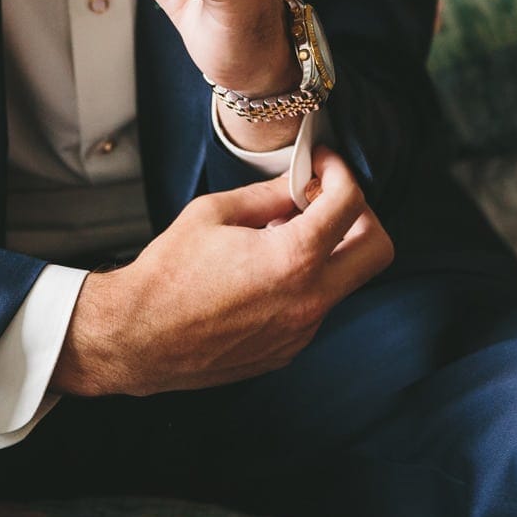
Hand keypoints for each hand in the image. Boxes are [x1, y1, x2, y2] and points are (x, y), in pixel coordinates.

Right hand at [48, 144, 393, 397]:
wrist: (138, 338)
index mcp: (293, 259)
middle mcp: (309, 300)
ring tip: (283, 236)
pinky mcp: (288, 350)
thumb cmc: (167, 275)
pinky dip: (306, 282)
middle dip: (361, 215)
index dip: (341, 172)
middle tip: (326, 200)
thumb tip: (298, 184)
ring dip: (330, 251)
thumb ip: (268, 195)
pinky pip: (316, 307)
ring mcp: (302, 331)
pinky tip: (266, 273)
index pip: (350, 203)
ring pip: (346, 281)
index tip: (323, 165)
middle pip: (378, 250)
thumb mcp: (214, 213)